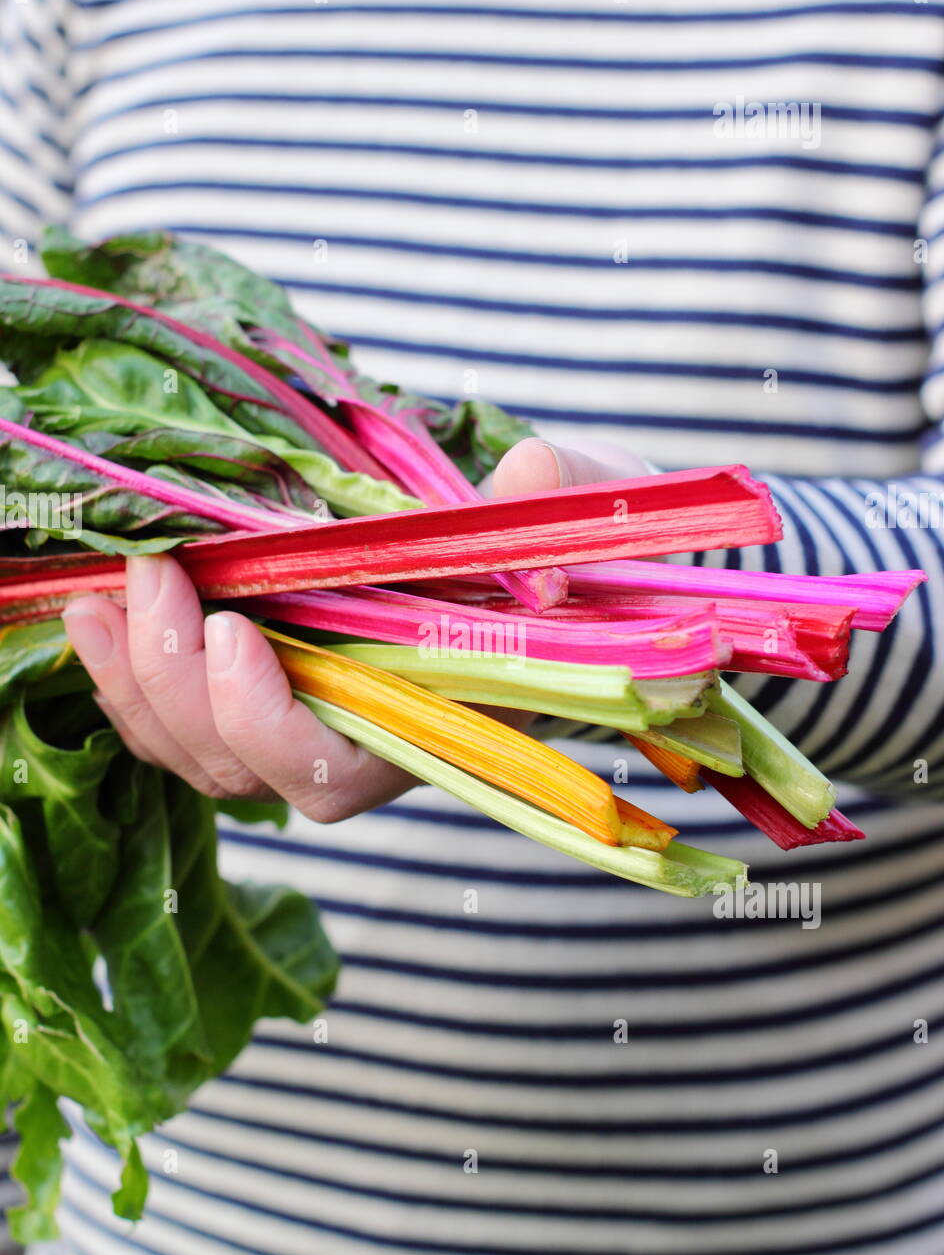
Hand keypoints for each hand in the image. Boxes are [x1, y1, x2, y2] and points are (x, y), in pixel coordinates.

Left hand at [64, 438, 645, 820]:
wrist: (563, 544)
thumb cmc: (574, 535)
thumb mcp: (582, 503)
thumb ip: (553, 499)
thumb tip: (527, 483)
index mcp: (437, 721)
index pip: (328, 771)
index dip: (267, 719)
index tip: (233, 627)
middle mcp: (367, 741)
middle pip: (237, 766)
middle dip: (171, 681)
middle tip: (147, 577)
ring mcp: (316, 719)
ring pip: (195, 750)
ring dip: (130, 682)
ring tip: (91, 598)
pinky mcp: (283, 686)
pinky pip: (186, 716)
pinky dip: (132, 674)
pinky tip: (99, 609)